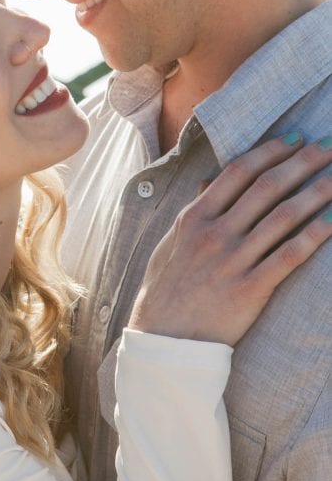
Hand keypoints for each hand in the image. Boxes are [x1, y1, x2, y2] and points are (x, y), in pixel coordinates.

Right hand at [129, 134, 331, 344]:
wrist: (164, 341)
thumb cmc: (167, 291)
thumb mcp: (171, 244)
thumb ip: (193, 211)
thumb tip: (209, 181)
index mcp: (194, 218)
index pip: (238, 173)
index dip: (270, 151)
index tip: (296, 139)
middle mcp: (214, 234)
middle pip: (266, 187)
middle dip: (302, 163)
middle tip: (329, 147)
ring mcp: (233, 261)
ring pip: (283, 217)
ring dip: (316, 193)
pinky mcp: (250, 289)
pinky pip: (289, 256)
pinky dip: (314, 235)